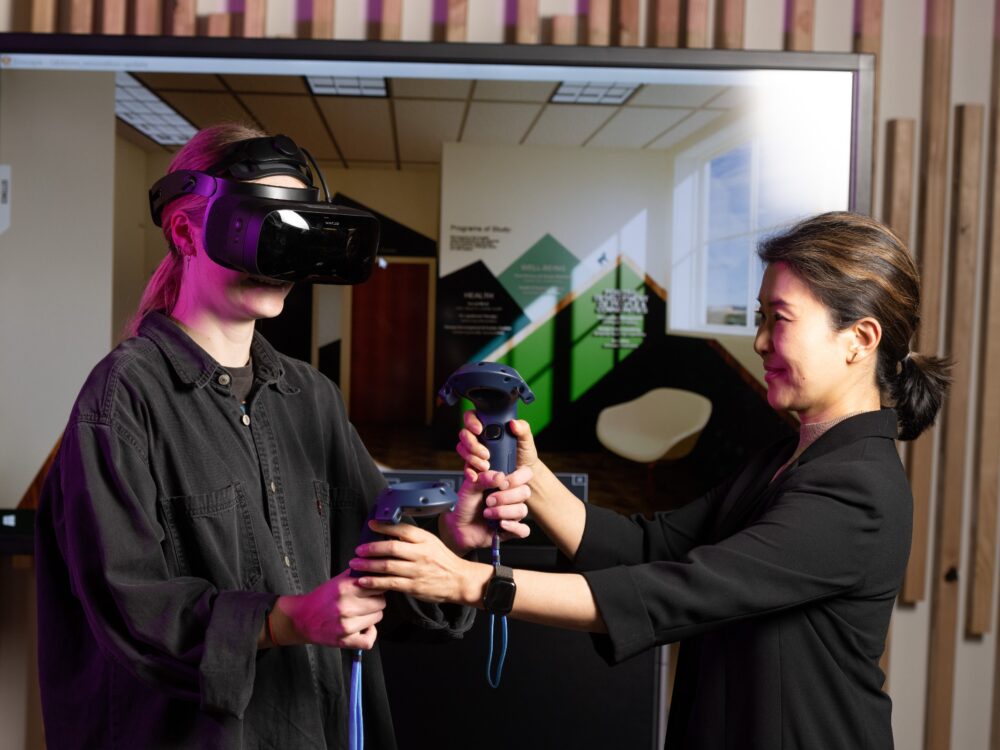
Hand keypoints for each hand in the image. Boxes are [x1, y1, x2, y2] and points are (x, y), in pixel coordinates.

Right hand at [276, 568, 386, 649]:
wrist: (301, 618)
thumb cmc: (322, 599)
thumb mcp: (338, 581)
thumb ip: (358, 576)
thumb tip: (378, 572)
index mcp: (345, 588)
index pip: (377, 585)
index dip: (377, 587)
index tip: (373, 589)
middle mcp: (346, 606)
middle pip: (381, 602)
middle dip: (375, 601)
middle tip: (366, 602)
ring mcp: (346, 625)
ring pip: (377, 617)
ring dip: (371, 616)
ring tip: (360, 613)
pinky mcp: (344, 641)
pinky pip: (369, 639)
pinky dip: (369, 634)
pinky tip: (363, 628)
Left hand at [350, 521, 488, 606]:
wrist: (460, 580)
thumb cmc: (444, 561)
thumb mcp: (431, 542)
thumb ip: (413, 538)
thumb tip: (389, 533)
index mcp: (425, 540)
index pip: (402, 529)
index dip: (384, 526)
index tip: (371, 524)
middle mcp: (420, 554)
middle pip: (391, 548)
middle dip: (370, 549)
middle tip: (358, 549)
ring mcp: (417, 571)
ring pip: (387, 566)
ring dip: (367, 565)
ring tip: (354, 564)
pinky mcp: (413, 587)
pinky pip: (390, 583)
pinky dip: (374, 582)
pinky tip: (363, 581)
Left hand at [438, 466, 531, 554]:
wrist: (457, 526)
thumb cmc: (465, 505)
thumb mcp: (470, 487)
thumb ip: (484, 478)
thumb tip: (500, 475)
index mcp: (504, 483)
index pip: (525, 474)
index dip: (517, 478)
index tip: (502, 484)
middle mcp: (512, 497)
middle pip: (525, 492)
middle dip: (505, 497)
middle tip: (488, 501)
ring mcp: (513, 514)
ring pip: (522, 510)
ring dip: (503, 512)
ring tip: (487, 513)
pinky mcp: (512, 530)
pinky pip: (523, 530)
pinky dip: (512, 527)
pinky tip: (500, 525)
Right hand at [457, 411, 538, 474]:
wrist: (524, 473)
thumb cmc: (524, 453)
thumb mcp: (526, 440)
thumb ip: (523, 428)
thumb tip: (513, 423)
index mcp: (490, 426)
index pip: (472, 417)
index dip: (471, 421)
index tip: (479, 429)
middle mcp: (479, 437)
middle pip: (464, 434)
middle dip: (472, 444)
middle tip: (486, 453)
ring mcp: (475, 451)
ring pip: (462, 449)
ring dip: (472, 458)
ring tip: (486, 466)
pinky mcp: (474, 465)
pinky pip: (466, 467)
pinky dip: (469, 471)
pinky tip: (476, 475)